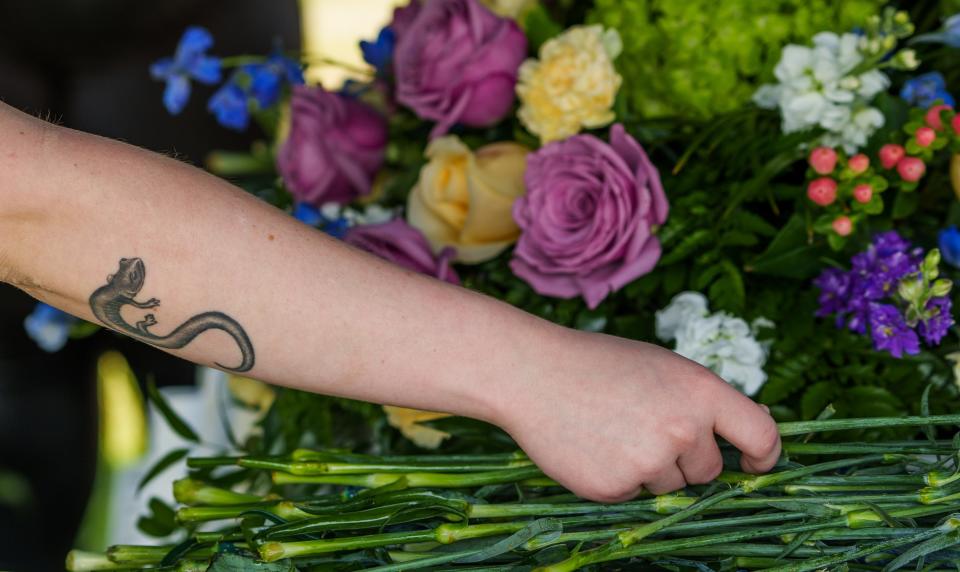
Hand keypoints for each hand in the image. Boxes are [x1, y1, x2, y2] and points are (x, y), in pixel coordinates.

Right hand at [498, 328, 780, 502]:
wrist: (533, 373)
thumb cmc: (600, 364)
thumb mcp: (663, 366)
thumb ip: (706, 400)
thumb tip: (758, 426)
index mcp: (701, 392)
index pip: (762, 435)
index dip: (764, 455)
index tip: (755, 464)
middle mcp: (683, 430)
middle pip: (709, 471)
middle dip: (685, 458)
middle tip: (643, 426)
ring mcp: (649, 462)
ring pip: (670, 487)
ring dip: (650, 469)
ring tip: (612, 431)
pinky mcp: (616, 488)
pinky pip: (633, 495)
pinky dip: (618, 478)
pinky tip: (594, 446)